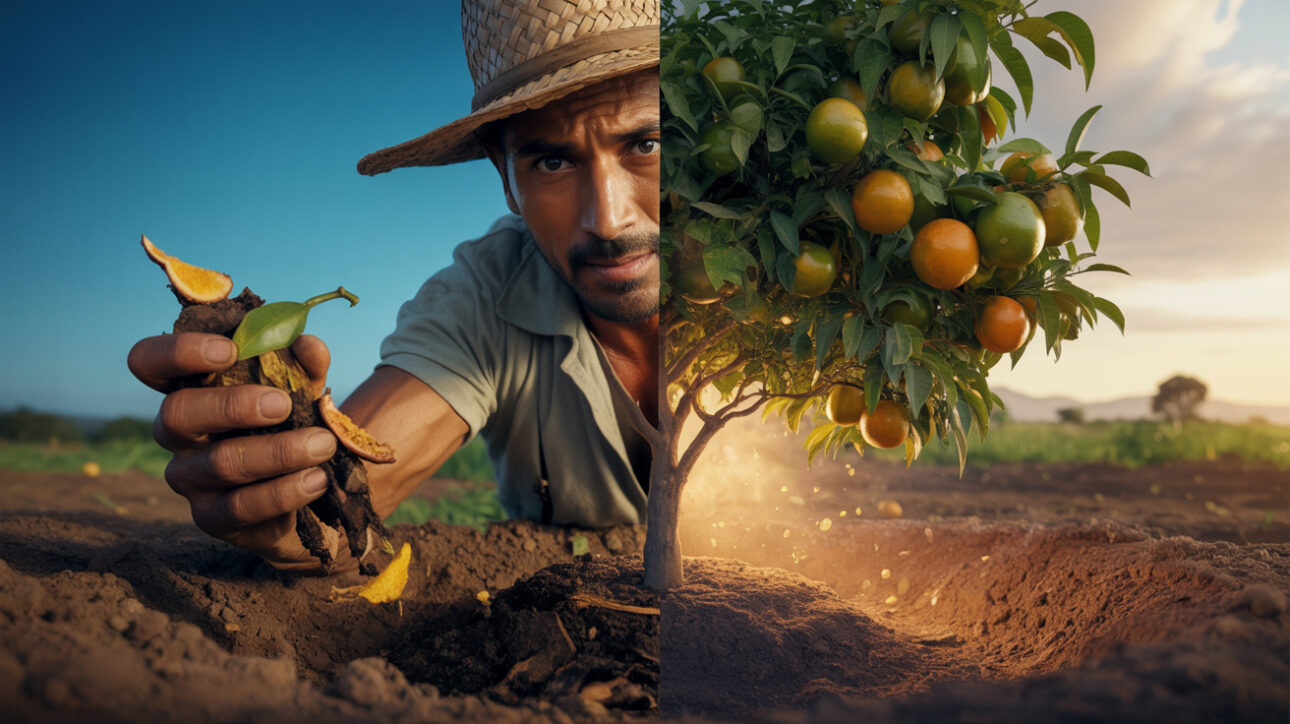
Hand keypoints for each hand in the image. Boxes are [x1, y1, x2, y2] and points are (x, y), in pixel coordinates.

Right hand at [127, 332, 337, 569]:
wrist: (307, 491)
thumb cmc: (291, 426)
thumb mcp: (302, 390)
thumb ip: (305, 365)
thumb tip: (306, 344)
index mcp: (190, 390)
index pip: (149, 362)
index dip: (177, 352)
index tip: (230, 349)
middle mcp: (177, 434)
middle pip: (176, 413)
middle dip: (232, 405)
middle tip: (284, 404)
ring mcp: (189, 478)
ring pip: (221, 462)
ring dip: (278, 451)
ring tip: (323, 444)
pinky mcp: (211, 517)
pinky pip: (242, 506)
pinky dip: (285, 491)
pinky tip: (317, 479)